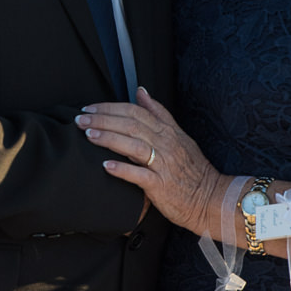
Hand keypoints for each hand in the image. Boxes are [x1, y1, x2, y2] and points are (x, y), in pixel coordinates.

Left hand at [76, 89, 222, 236]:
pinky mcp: (161, 186)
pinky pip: (140, 175)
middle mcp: (165, 144)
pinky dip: (122, 169)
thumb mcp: (179, 135)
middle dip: (103, 119)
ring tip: (89, 135)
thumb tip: (141, 92)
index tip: (90, 108)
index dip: (110, 107)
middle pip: (131, 125)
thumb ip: (158, 113)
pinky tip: (106, 166)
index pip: (135, 111)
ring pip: (133, 145)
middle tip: (81, 119)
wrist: (210, 198)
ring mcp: (164, 165)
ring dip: (109, 139)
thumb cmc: (192, 169)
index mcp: (167, 131)